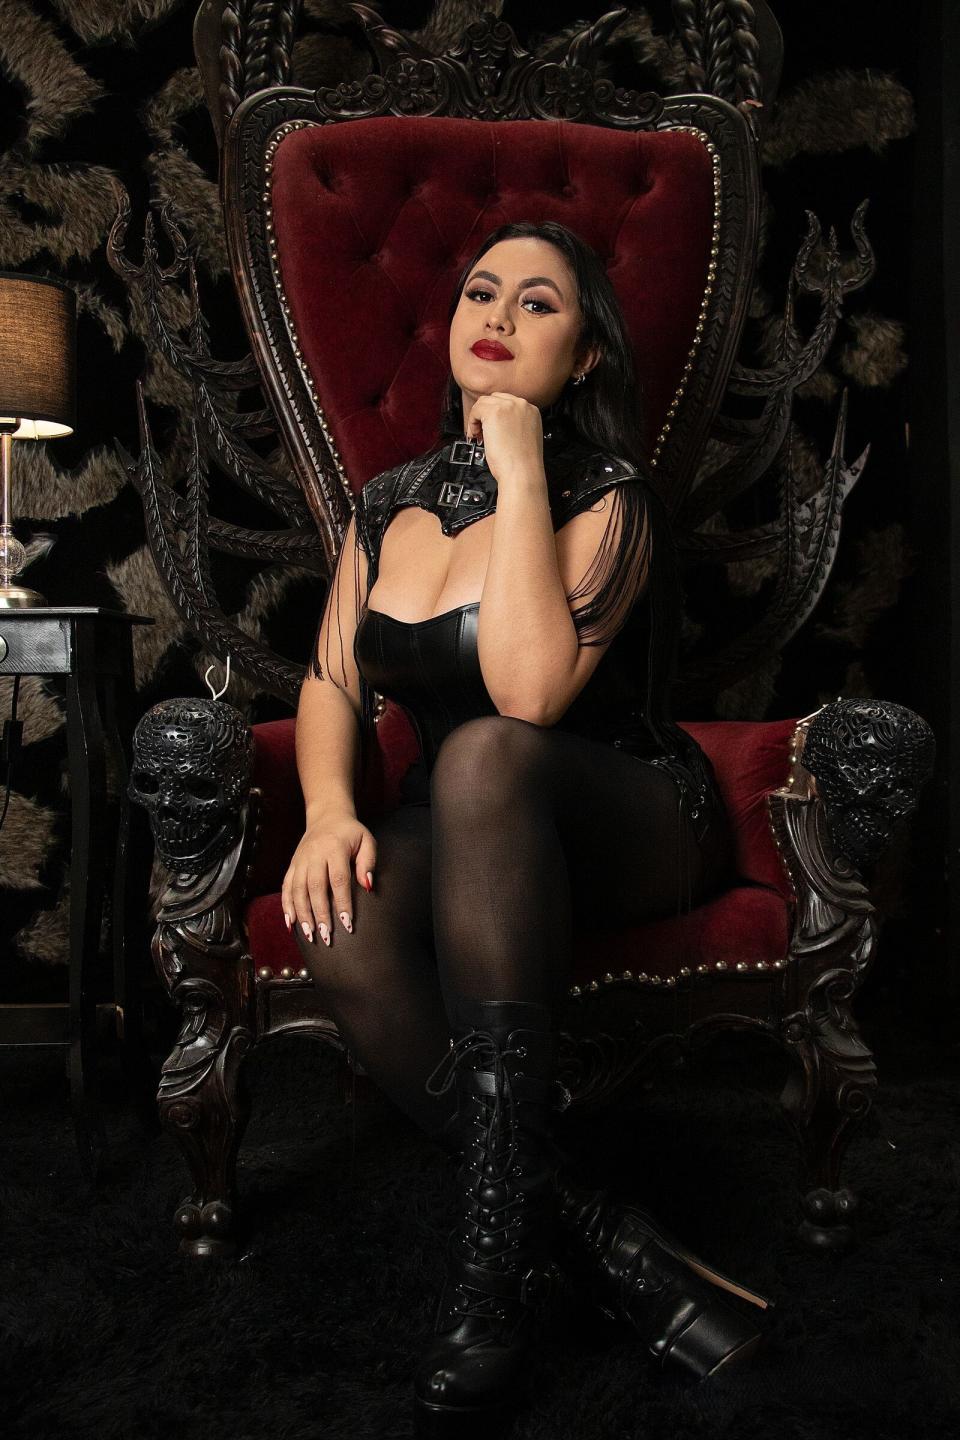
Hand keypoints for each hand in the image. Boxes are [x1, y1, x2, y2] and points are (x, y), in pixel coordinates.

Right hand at [281, 815, 376, 945]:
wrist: (327, 816)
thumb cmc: (351, 833)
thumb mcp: (367, 840)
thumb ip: (368, 862)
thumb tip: (367, 886)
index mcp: (334, 848)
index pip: (339, 880)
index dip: (342, 903)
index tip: (347, 923)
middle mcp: (314, 855)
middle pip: (315, 888)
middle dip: (320, 913)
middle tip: (326, 936)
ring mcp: (300, 860)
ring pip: (298, 890)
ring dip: (302, 914)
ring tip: (309, 934)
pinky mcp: (292, 865)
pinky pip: (286, 887)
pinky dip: (287, 906)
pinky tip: (291, 923)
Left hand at [464, 392, 544, 490]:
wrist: (522, 472)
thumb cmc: (523, 463)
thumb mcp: (524, 436)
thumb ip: (515, 424)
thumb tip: (499, 423)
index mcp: (531, 411)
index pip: (507, 402)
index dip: (495, 414)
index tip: (490, 426)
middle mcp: (522, 405)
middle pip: (495, 399)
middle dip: (485, 414)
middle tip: (482, 431)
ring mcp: (509, 406)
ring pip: (484, 403)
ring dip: (477, 418)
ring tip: (478, 434)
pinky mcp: (495, 412)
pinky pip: (476, 410)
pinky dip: (472, 422)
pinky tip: (476, 435)